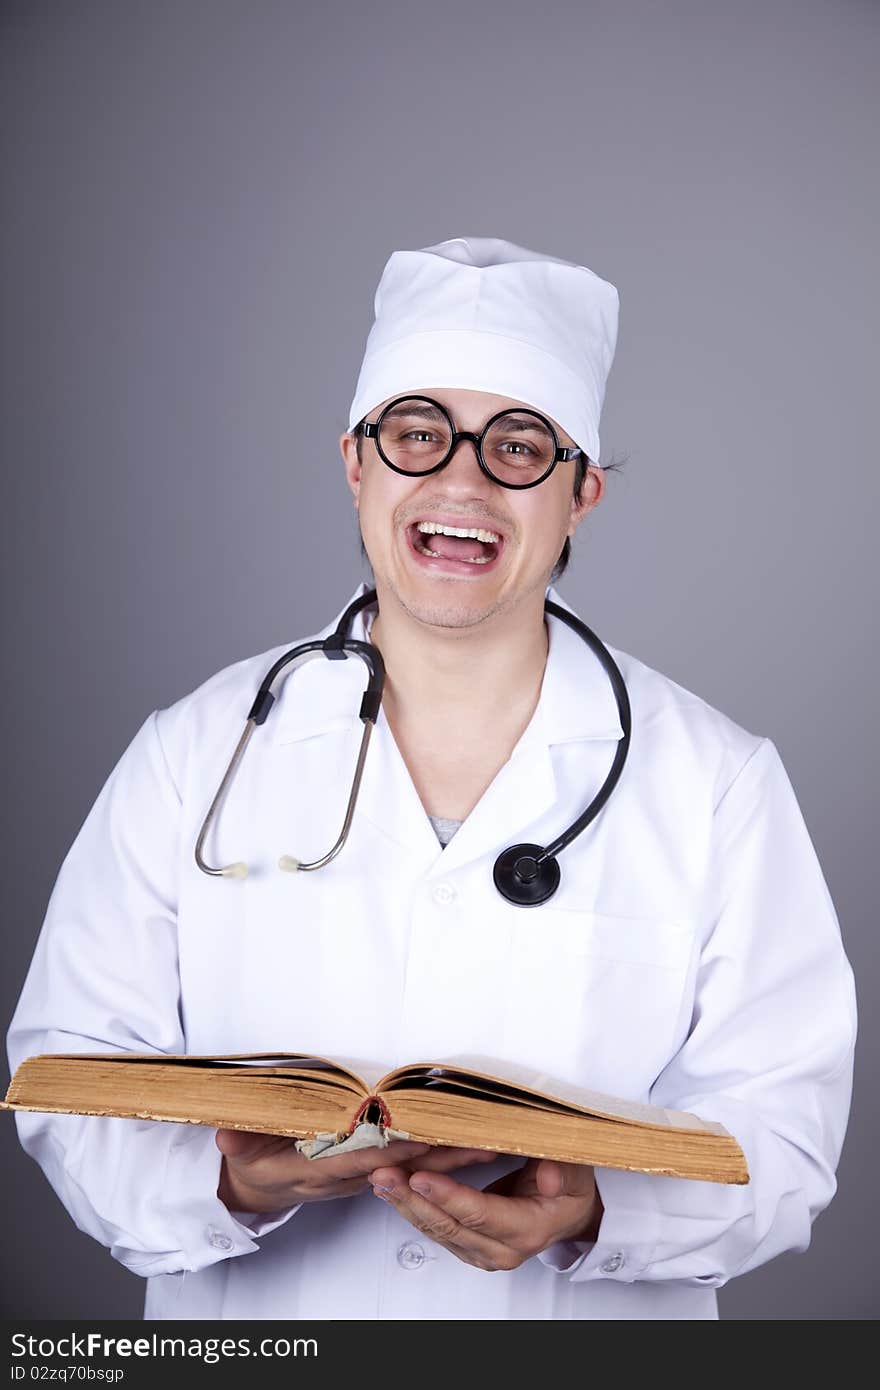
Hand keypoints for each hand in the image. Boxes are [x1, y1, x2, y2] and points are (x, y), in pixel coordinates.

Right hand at [215, 1129, 496, 1212]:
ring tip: (490, 1144)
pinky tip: (470, 1147)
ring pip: (414, 1168)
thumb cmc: (255, 1163)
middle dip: (442, 1157)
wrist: (262, 1186)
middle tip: (482, 1142)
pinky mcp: (374, 1171)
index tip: (423, 1135)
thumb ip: (238, 1143)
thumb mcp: (240, 1152)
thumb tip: (226, 1134)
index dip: (393, 1148)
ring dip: (451, 1158)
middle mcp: (350, 1175)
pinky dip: (442, 1157)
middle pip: (402, 1166)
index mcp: (322, 1167)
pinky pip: (413, 1165)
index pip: (363, 1158)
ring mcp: (365, 1176)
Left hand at [368, 1157, 602, 1269]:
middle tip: (384, 1174)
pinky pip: (436, 1229)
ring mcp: (482, 1253)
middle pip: (449, 1226)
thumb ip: (563, 1170)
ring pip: (436, 1230)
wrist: (569, 1213)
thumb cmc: (570, 1187)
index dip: (448, 1196)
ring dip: (405, 1204)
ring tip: (380, 1178)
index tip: (420, 1177)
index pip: (479, 1214)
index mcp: (527, 1230)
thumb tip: (549, 1176)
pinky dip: (413, 1208)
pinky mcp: (469, 1247)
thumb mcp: (576, 1171)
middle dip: (412, 1199)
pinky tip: (393, 1190)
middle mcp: (501, 1250)